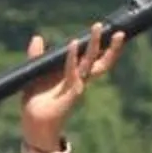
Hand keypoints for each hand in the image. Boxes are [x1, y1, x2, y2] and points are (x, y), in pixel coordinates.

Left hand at [18, 23, 122, 150]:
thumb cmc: (36, 101)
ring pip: (91, 63)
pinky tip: (73, 43)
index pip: (95, 60)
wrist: (33, 125)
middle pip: (102, 62)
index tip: (109, 31)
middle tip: (118, 30)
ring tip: (98, 27)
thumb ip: (37, 55)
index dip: (104, 47)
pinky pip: (73, 72)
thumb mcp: (36, 73)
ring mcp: (77, 87)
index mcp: (75, 75)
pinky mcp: (70, 94)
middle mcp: (80, 81)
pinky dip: (73, 57)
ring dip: (95, 44)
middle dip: (111, 47)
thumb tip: (38, 37)